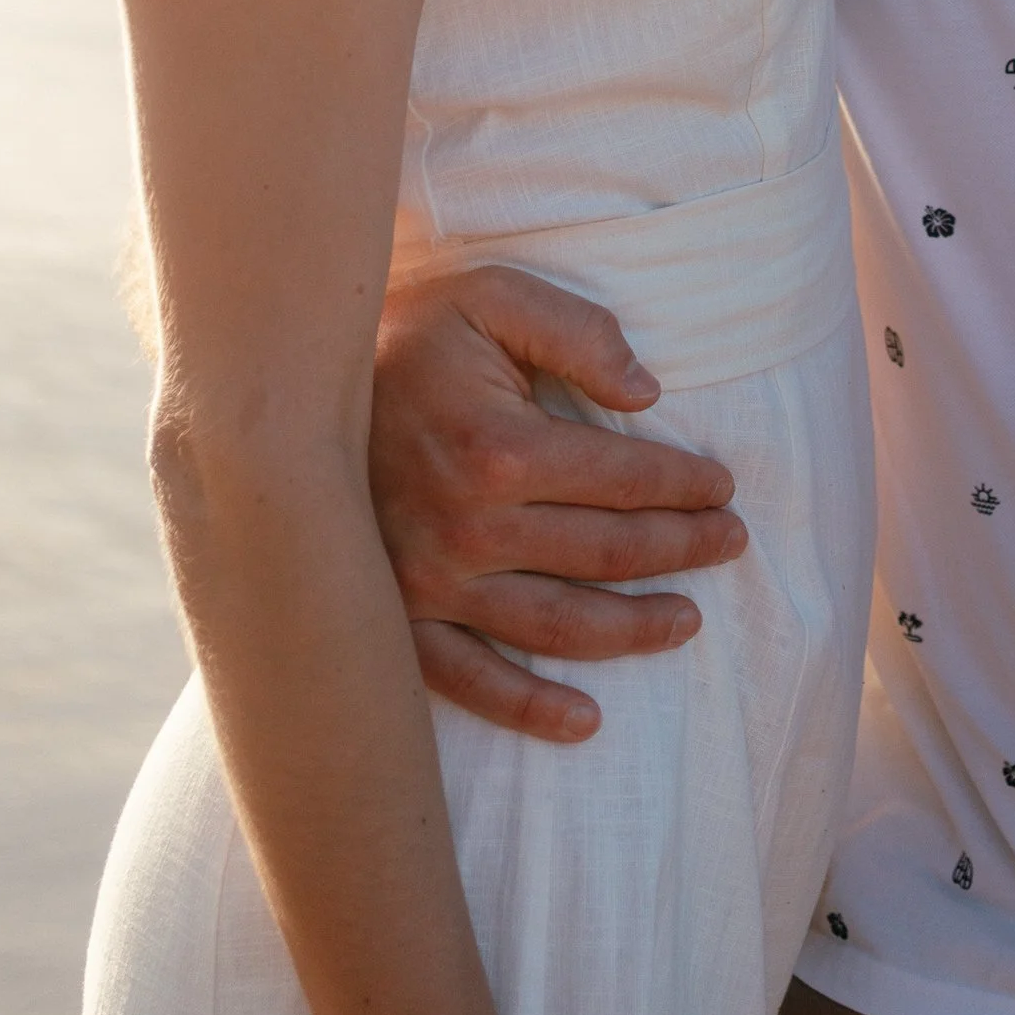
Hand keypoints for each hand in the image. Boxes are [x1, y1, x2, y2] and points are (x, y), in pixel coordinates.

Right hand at [369, 264, 748, 743]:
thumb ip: (577, 331)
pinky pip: (468, 682)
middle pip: (605, 553)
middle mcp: (468, 529)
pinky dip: (529, 709)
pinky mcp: (394, 620)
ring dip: (633, 631)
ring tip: (687, 620)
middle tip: (731, 545)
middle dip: (681, 550)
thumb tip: (648, 395)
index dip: (686, 486)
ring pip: (558, 626)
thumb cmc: (404, 331)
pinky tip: (586, 720)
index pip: (623, 479)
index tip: (724, 488)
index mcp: (499, 448)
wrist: (283, 388)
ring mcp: (426, 585)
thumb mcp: (490, 295)